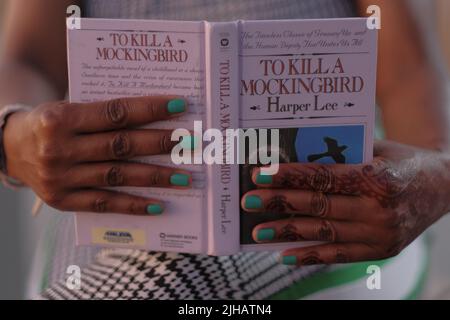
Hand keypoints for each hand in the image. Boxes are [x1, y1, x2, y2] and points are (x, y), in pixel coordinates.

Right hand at [3, 96, 190, 214]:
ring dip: (155, 177)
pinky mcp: (62, 201)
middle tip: (189, 144)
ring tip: (184, 177)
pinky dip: (132, 205)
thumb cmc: (49, 123)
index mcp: (60, 118)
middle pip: (120, 146)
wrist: (9, 147)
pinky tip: (158, 204)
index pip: (115, 113)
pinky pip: (103, 204)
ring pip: (117, 176)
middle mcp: (59, 149)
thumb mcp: (68, 109)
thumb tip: (153, 120)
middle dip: (160, 144)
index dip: (149, 109)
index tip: (179, 105)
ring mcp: (60, 178)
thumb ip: (103, 115)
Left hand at [241, 140, 449, 264]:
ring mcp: (381, 234)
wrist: (442, 188)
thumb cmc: (402, 161)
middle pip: (319, 205)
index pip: (324, 177)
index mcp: (378, 178)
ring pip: (325, 232)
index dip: (289, 176)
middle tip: (248, 201)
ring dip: (288, 233)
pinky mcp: (382, 251)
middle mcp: (380, 209)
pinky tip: (285, 254)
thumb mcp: (376, 149)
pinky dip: (311, 255)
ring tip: (258, 231)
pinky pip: (340, 255)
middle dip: (280, 203)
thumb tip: (293, 154)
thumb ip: (341, 154)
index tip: (260, 174)